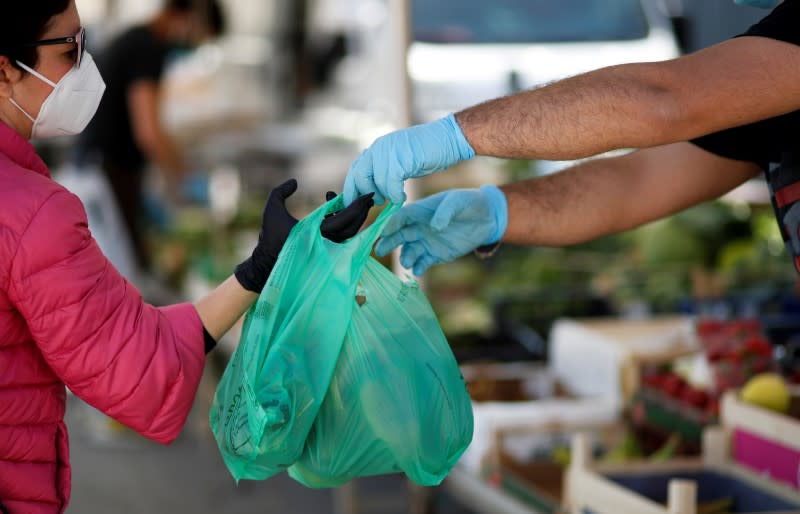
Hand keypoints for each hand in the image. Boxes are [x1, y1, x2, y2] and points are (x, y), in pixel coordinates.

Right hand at [235, 180, 374, 291]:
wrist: (267, 262)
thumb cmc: (270, 235)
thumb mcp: (272, 208)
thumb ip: (281, 191)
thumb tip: (295, 181)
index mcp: (313, 233)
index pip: (341, 221)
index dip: (354, 208)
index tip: (364, 195)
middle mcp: (324, 243)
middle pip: (351, 228)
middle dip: (361, 212)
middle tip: (369, 197)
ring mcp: (326, 248)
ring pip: (349, 233)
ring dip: (356, 217)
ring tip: (360, 201)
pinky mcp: (326, 249)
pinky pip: (343, 235)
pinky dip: (345, 221)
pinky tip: (338, 206)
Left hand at [343, 114, 474, 205]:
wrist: (448, 139)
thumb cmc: (427, 153)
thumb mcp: (400, 162)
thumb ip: (385, 172)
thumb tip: (373, 192)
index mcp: (377, 148)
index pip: (355, 170)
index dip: (352, 189)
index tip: (355, 204)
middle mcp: (379, 148)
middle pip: (359, 176)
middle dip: (365, 194)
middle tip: (377, 203)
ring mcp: (389, 151)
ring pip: (375, 182)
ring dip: (385, 195)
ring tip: (395, 199)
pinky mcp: (401, 158)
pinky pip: (391, 183)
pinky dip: (395, 195)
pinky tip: (402, 197)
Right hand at [375, 185, 507, 275]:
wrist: (487, 218)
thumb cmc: (470, 203)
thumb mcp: (458, 201)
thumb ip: (445, 211)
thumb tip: (434, 226)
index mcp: (421, 211)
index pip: (401, 217)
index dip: (391, 224)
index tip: (384, 231)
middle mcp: (419, 227)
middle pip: (399, 235)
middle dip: (389, 242)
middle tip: (380, 250)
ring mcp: (426, 242)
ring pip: (409, 251)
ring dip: (405, 256)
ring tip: (407, 261)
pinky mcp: (436, 254)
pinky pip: (423, 262)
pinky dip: (419, 267)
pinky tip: (418, 270)